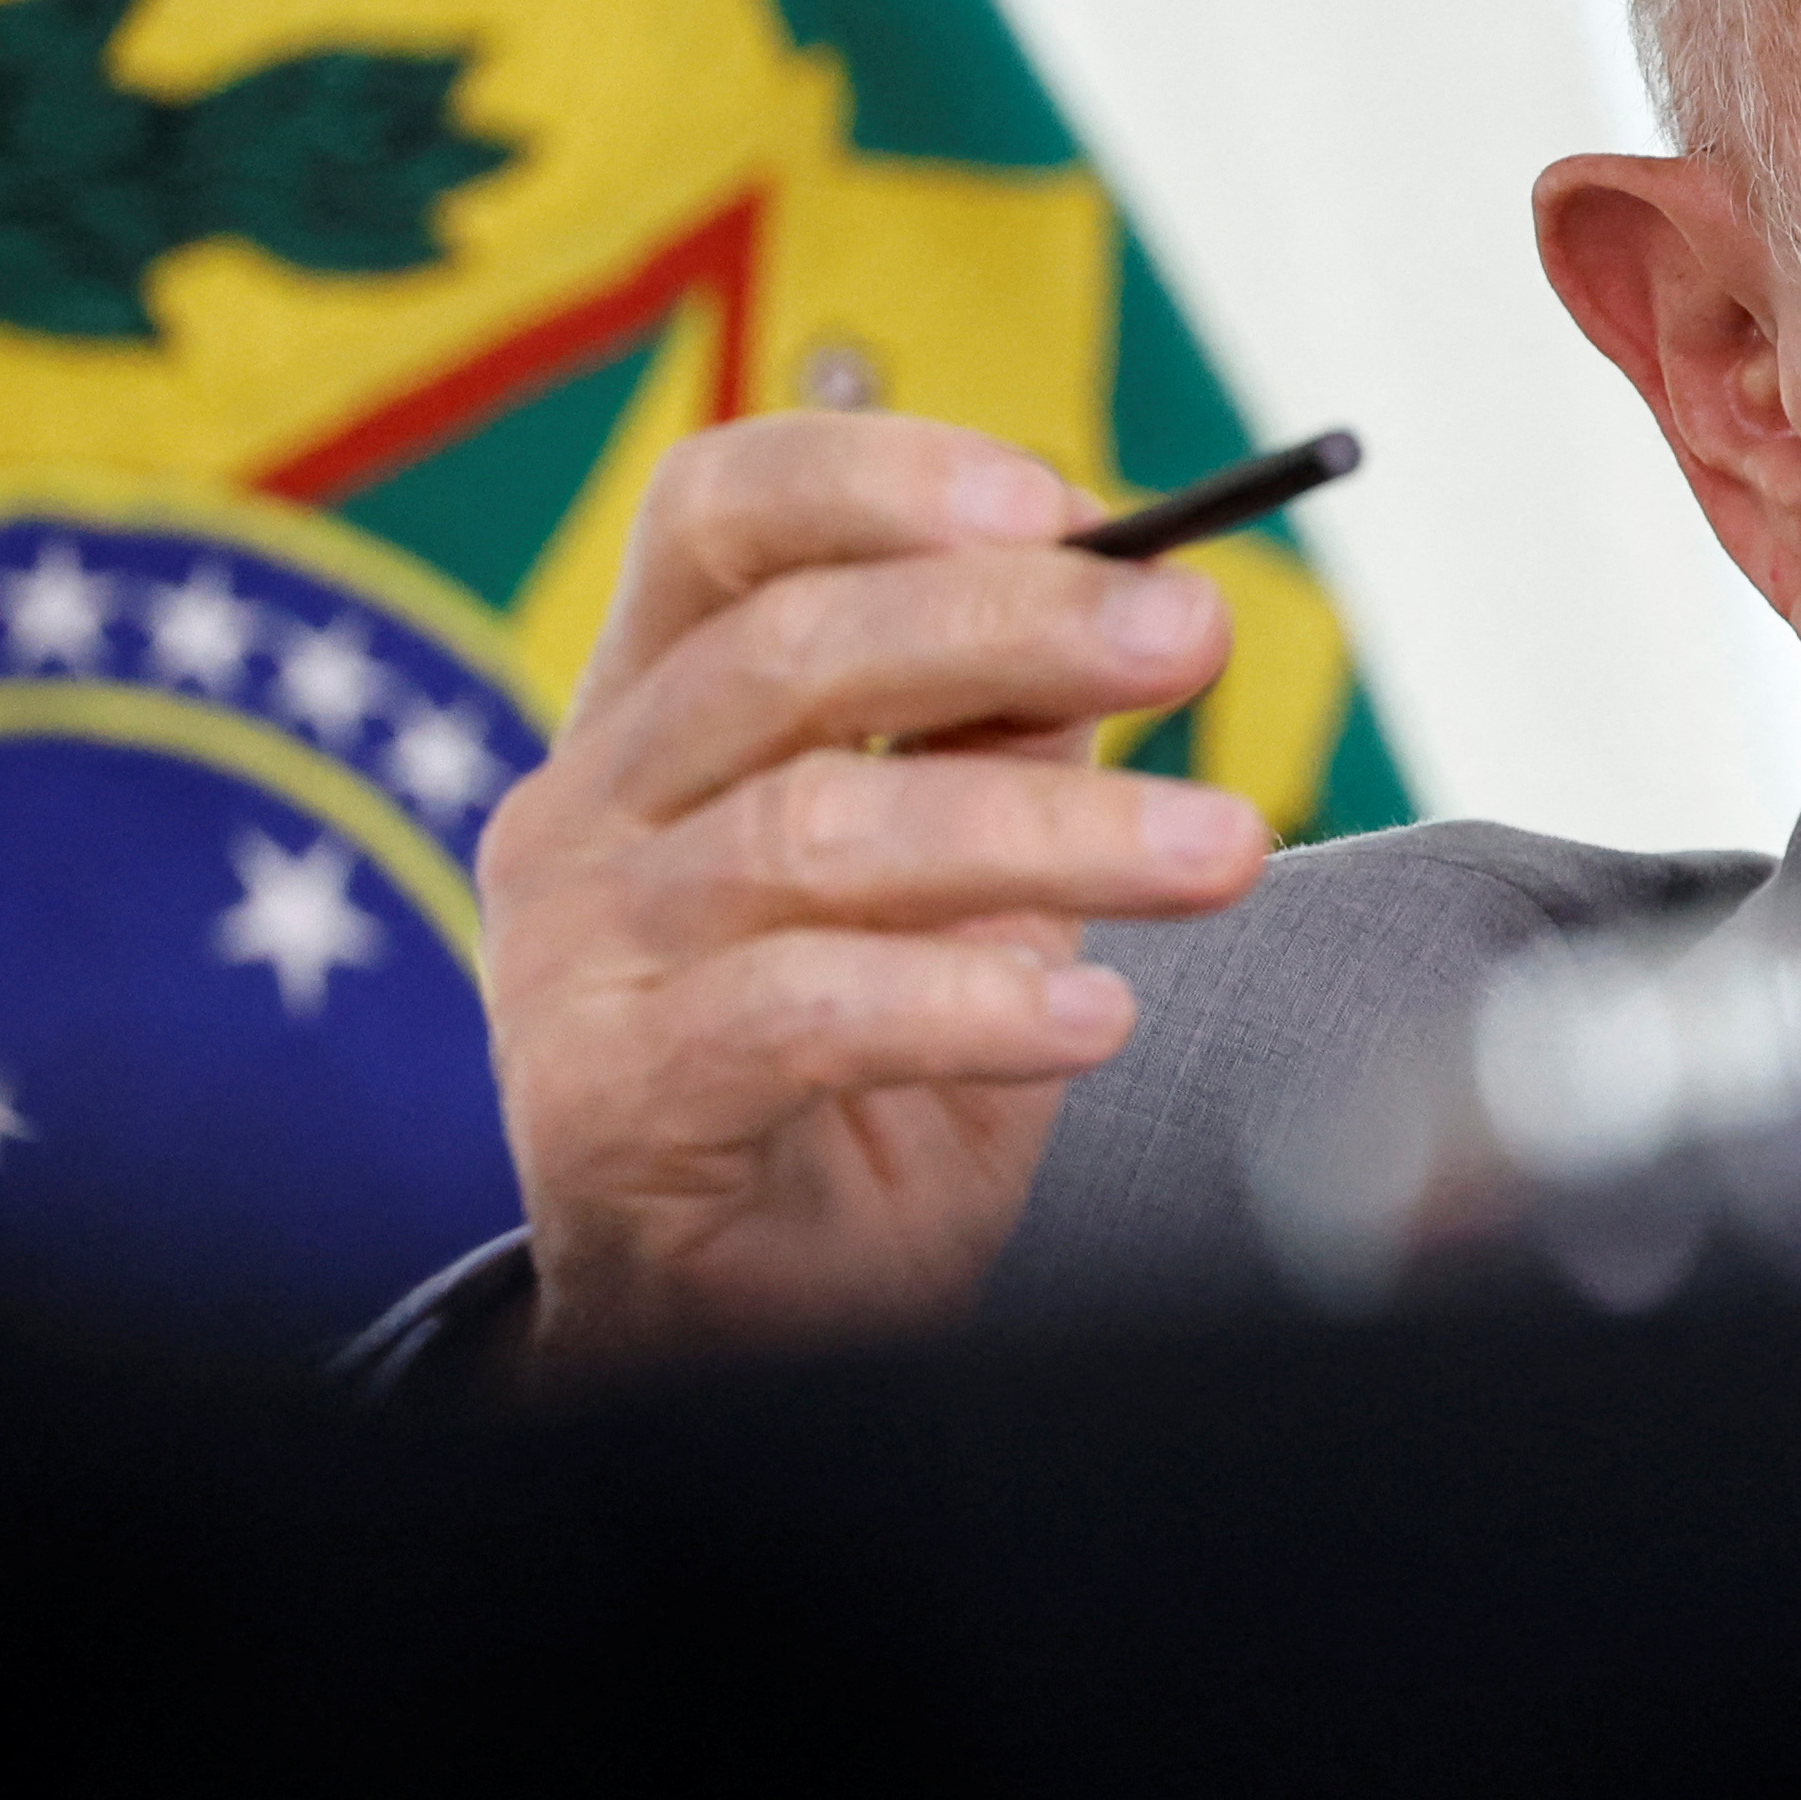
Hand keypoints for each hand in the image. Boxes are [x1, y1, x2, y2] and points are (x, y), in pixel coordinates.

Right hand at [476, 413, 1269, 1372]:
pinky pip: (799, 1012)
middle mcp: (585, 804)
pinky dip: (966, 1004)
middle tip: (1194, 639)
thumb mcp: (960, 877)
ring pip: (817, 831)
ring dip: (1051, 831)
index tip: (1075, 499)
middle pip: (787, 649)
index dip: (882, 476)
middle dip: (1015, 624)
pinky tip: (1092, 1017)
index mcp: (655, 707)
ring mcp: (573, 951)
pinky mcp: (605, 1096)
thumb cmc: (862, 1071)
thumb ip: (1002, 737)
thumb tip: (1134, 591)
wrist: (747, 1322)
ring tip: (1227, 853)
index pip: (718, 511)